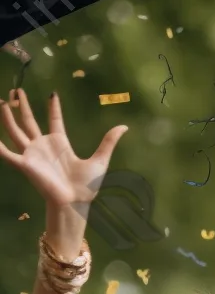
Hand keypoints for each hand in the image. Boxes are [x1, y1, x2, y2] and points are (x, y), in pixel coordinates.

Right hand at [0, 89, 127, 211]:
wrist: (75, 203)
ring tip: (2, 101)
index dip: (53, 107)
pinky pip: (7, 154)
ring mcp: (33, 154)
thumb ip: (108, 142)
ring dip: (7, 117)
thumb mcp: (100, 160)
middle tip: (17, 90)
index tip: (52, 94)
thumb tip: (124, 127)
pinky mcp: (25, 165)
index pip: (55, 120)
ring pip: (15, 131)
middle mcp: (44, 146)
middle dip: (23, 106)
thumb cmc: (87, 186)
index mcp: (60, 144)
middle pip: (29, 121)